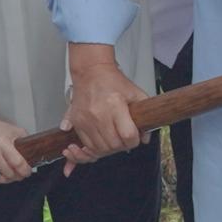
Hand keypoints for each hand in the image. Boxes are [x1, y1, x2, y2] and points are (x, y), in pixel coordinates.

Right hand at [0, 103, 33, 186]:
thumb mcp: (13, 130)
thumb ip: (25, 140)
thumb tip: (34, 153)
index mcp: (3, 143)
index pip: (18, 164)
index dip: (25, 171)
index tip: (27, 172)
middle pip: (9, 174)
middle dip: (17, 176)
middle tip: (19, 173)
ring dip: (7, 179)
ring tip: (10, 174)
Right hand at [64, 44, 143, 161]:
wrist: (91, 72)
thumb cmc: (112, 82)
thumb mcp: (136, 94)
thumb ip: (144, 117)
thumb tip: (145, 138)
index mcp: (115, 104)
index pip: (128, 135)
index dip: (135, 141)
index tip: (135, 138)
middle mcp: (98, 113)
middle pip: (113, 145)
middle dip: (123, 146)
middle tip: (124, 140)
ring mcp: (85, 120)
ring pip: (99, 149)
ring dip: (109, 149)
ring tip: (114, 140)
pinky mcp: (76, 123)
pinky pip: (86, 145)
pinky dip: (95, 148)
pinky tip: (102, 143)